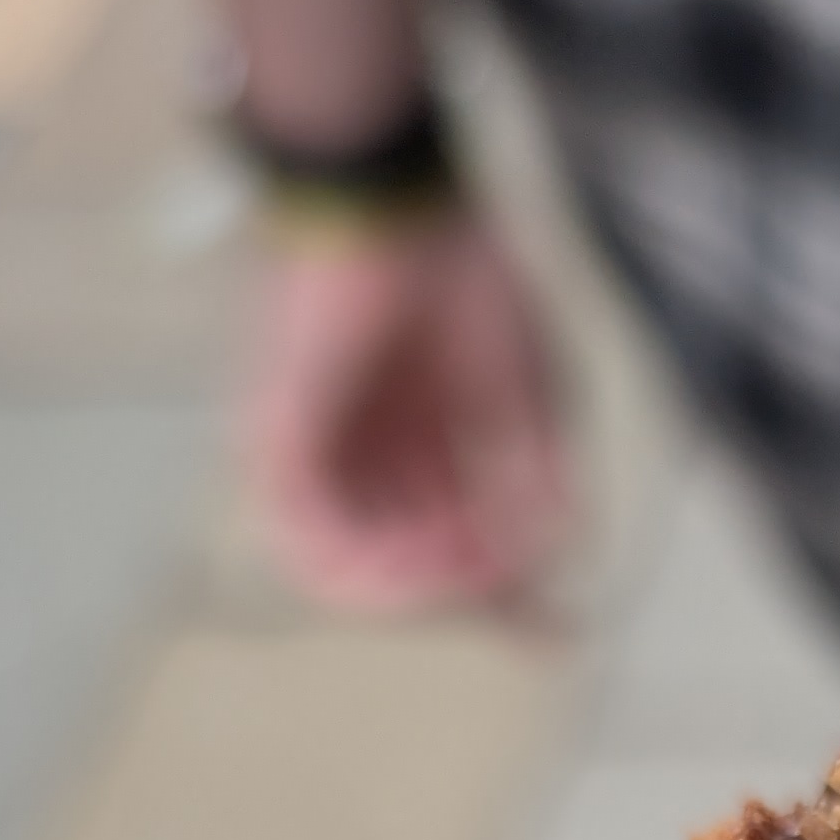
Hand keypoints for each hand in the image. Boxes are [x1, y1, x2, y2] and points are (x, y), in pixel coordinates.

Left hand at [244, 207, 568, 612]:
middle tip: (511, 589)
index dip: (506, 601)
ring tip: (468, 580)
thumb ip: (538, 494)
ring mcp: (321, 451)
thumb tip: (549, 575)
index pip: (452, 544)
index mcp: (423, 440)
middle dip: (468, 596)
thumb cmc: (468, 279)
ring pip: (355, 576)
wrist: (400, 206)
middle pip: (408, 568)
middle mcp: (368, 454)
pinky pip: (312, 550)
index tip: (558, 633)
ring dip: (421, 596)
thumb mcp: (533, 403)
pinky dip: (377, 577)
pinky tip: (427, 571)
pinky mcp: (280, 443)